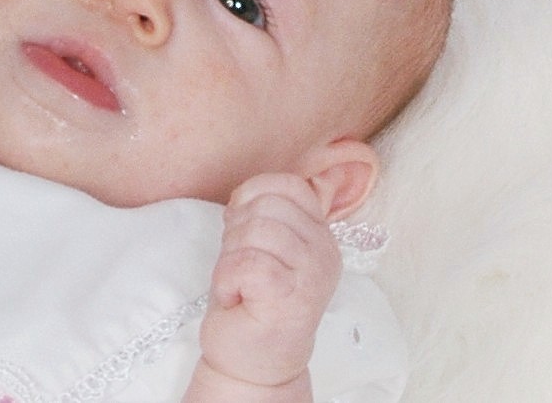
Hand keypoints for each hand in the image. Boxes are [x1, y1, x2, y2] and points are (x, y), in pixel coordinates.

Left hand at [198, 174, 338, 393]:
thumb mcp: (265, 250)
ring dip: (230, 257)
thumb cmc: (253, 304)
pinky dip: (226, 279)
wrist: (253, 367)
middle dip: (237, 230)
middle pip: (267, 203)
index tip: (242, 228)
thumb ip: (267, 216)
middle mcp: (324, 252)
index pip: (289, 185)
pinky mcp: (290, 297)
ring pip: (255, 230)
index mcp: (320, 234)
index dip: (253, 197)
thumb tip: (248, 191)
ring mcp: (312, 275)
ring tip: (239, 283)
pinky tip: (235, 297)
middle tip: (240, 265)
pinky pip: (245, 263)